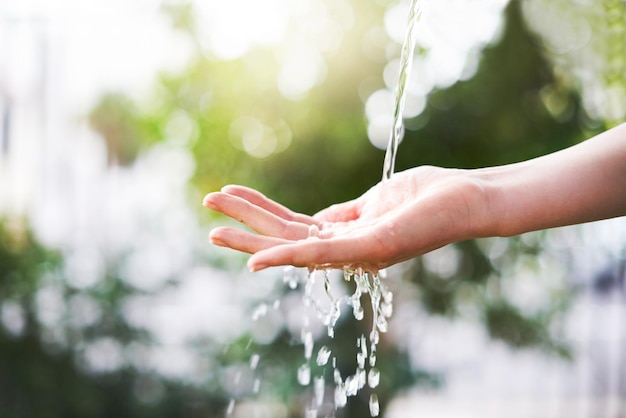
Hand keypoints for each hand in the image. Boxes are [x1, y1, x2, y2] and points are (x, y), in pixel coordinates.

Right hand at [203, 166, 488, 271]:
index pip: (292, 228)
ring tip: (214, 226)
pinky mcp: (370, 247)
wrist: (469, 198)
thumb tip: (315, 221)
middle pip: (284, 238)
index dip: (259, 211)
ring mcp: (356, 251)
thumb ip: (343, 215)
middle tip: (207, 211)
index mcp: (345, 236)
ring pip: (293, 248)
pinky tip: (257, 260)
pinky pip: (321, 254)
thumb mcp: (374, 203)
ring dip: (251, 239)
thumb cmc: (428, 197)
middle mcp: (345, 249)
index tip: (230, 193)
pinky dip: (286, 259)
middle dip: (244, 225)